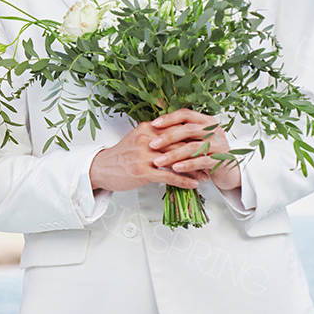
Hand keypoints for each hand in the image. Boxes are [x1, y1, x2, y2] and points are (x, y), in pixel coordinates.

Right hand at [89, 114, 228, 193]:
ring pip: (176, 160)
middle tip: (212, 160)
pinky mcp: (142, 171)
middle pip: (179, 144)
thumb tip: (176, 138)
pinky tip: (193, 184)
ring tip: (206, 175)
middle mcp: (147, 139)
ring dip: (194, 169)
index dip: (194, 138)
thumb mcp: (138, 139)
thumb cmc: (121, 156)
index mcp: (147, 128)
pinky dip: (183, 181)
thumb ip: (156, 136)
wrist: (101, 168)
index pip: (177, 130)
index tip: (207, 145)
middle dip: (198, 154)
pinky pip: (168, 176)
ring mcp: (144, 155)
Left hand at [149, 109, 242, 191]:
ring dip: (173, 154)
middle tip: (152, 144)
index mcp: (206, 121)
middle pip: (188, 129)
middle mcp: (214, 129)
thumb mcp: (195, 140)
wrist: (228, 170)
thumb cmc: (207, 153)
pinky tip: (175, 168)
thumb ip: (181, 133)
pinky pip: (201, 161)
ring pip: (193, 147)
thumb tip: (153, 129)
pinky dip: (187, 165)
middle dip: (168, 137)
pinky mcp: (221, 159)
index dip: (169, 118)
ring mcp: (219, 144)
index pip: (186, 114)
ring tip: (158, 161)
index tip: (153, 124)